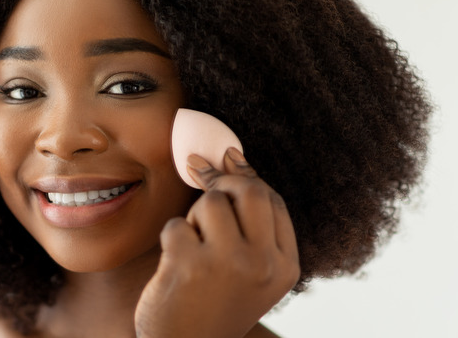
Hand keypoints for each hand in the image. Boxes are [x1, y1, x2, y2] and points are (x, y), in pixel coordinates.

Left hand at [135, 147, 299, 337]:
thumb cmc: (215, 304)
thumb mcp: (251, 271)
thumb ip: (251, 220)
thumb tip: (232, 154)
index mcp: (285, 267)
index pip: (273, 200)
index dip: (246, 179)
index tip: (223, 170)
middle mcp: (262, 264)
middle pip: (250, 191)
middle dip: (223, 185)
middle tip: (207, 195)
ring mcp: (227, 263)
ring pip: (211, 202)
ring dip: (195, 218)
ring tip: (193, 248)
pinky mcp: (189, 265)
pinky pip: (177, 224)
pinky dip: (171, 239)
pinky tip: (175, 266)